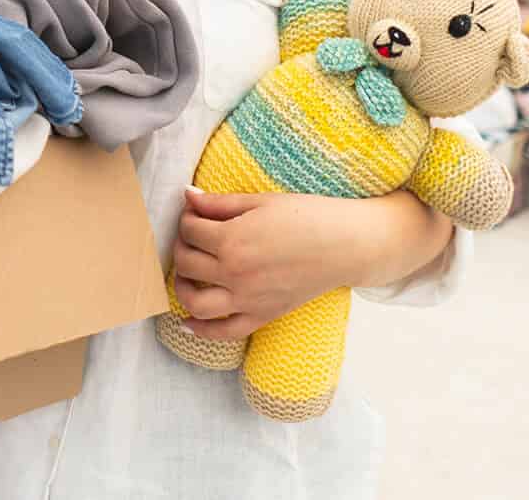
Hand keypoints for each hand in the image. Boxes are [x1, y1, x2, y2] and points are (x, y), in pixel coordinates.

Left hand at [170, 188, 449, 341]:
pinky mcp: (263, 315)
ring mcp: (248, 299)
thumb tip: (187, 196)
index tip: (194, 214)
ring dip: (181, 288)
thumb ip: (219, 203)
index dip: (187, 219)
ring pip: (196, 303)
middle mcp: (234, 273)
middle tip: (190, 238)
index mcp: (232, 240)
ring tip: (184, 276)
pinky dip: (201, 331)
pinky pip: (225, 332)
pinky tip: (187, 323)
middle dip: (182, 247)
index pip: (190, 231)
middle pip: (187, 264)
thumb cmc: (308, 216)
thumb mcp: (260, 201)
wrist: (346, 245)